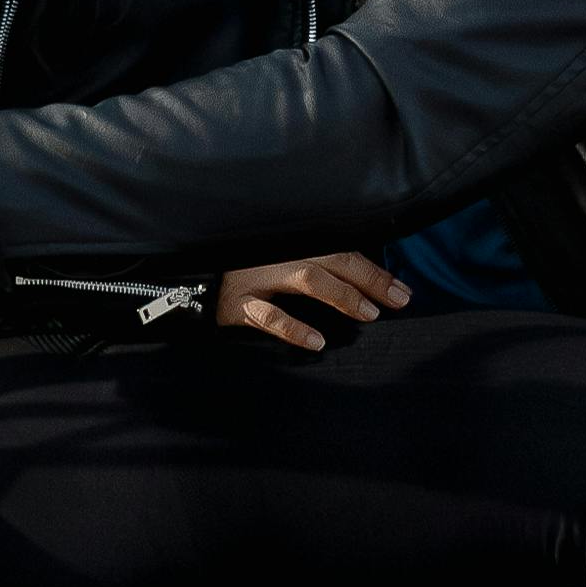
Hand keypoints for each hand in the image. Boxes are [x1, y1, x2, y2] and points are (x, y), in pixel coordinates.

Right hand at [212, 252, 408, 352]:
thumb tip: (357, 286)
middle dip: (368, 280)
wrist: (183, 280)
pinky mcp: (236, 304)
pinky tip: (317, 342)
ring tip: (369, 313)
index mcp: (288, 244)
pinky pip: (267, 315)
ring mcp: (255, 277)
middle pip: (332, 261)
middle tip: (398, 300)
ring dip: (341, 295)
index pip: (340, 252)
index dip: (373, 270)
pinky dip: (293, 328)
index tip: (402, 290)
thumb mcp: (272, 261)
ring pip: (306, 279)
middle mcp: (276, 255)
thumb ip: (307, 266)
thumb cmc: (235, 271)